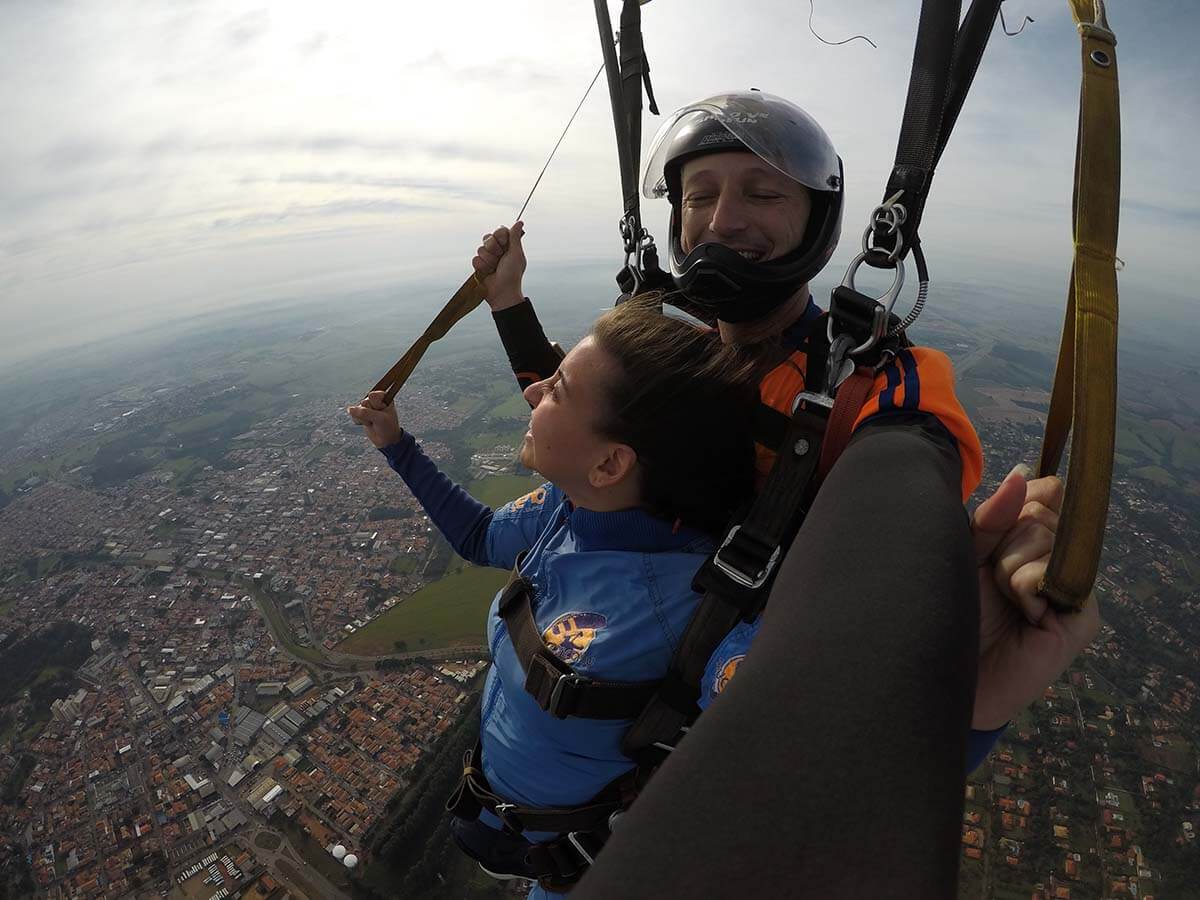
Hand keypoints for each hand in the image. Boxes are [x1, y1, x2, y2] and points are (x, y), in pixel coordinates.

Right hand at [347, 390, 402, 448]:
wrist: (386, 440)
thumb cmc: (388, 427)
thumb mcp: (380, 419)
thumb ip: (365, 412)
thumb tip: (349, 409)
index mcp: (384, 397)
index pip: (373, 395)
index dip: (376, 405)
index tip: (382, 410)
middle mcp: (375, 400)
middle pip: (364, 402)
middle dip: (370, 412)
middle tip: (378, 418)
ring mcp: (367, 407)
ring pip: (358, 409)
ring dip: (365, 418)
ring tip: (373, 422)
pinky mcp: (360, 414)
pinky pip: (353, 415)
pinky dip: (359, 421)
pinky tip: (368, 424)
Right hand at [472, 222, 526, 310]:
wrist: (502, 291)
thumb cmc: (512, 274)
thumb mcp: (516, 253)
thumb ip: (515, 237)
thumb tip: (519, 222)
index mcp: (508, 246)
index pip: (499, 231)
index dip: (500, 237)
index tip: (504, 245)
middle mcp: (497, 250)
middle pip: (488, 238)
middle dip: (494, 249)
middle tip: (500, 258)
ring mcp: (488, 258)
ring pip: (480, 249)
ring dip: (489, 260)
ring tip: (495, 268)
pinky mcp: (479, 266)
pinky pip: (475, 259)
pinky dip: (482, 267)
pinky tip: (488, 273)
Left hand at [970, 466, 1100, 729]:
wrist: (941, 673)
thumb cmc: (948, 612)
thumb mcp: (964, 554)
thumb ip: (991, 518)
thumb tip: (1024, 474)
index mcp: (1031, 543)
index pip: (1047, 495)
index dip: (1026, 497)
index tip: (998, 519)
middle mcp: (1057, 563)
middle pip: (1043, 513)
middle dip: (1006, 539)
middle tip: (991, 577)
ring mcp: (1073, 591)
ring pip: (1048, 539)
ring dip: (1011, 564)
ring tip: (1001, 599)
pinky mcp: (1081, 620)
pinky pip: (1053, 575)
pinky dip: (1026, 586)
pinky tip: (1021, 613)